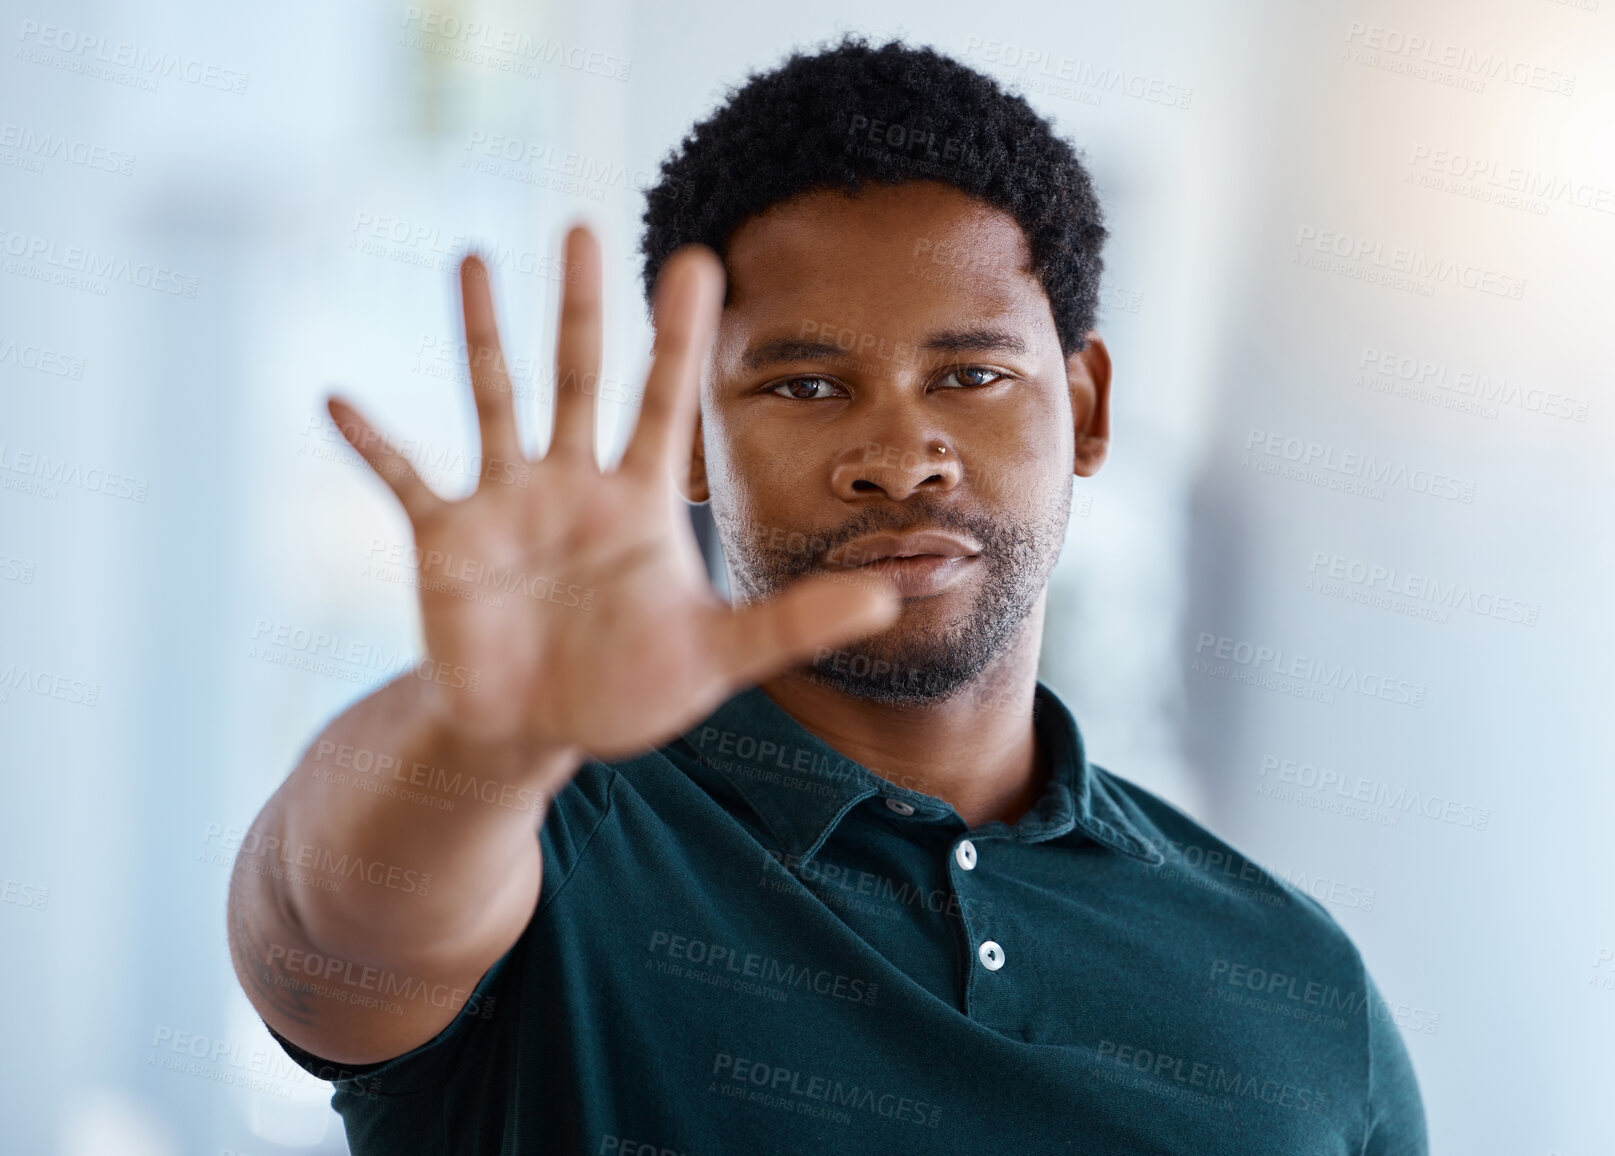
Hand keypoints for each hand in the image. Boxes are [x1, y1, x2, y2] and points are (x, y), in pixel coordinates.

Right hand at [328, 228, 898, 761]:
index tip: (700, 260)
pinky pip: (403, 479)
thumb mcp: (720, 656)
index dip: (679, 335)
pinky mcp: (444, 538)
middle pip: (579, 376)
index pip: (664, 401)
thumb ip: (797, 622)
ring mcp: (504, 504)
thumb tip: (896, 594)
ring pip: (494, 398)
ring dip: (483, 334)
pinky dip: (371, 444)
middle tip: (584, 224)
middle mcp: (571, 484)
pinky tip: (338, 399)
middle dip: (582, 304)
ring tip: (476, 258)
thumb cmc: (627, 690)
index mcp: (637, 502)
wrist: (537, 732)